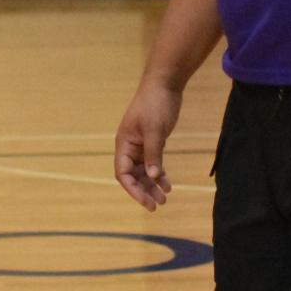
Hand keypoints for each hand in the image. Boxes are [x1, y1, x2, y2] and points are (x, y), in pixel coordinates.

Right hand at [114, 81, 180, 210]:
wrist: (165, 85)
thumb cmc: (156, 105)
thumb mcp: (155, 131)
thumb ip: (153, 155)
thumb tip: (152, 177)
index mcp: (124, 143)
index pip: (123, 173)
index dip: (133, 189)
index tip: (146, 202)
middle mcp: (129, 147)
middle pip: (132, 176)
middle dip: (143, 191)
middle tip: (157, 205)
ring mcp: (140, 145)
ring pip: (143, 172)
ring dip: (152, 185)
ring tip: (164, 198)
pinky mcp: (151, 142)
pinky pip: (152, 163)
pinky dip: (159, 174)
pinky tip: (168, 184)